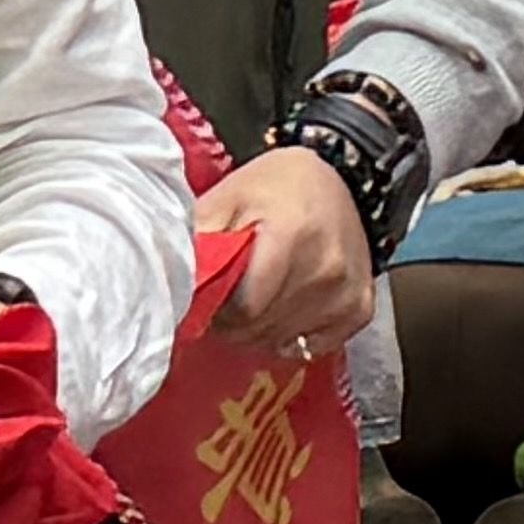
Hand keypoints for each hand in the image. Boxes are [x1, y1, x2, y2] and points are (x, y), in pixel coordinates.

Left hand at [193, 145, 376, 357]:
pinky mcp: (360, 309)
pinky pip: (314, 346)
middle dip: (236, 322)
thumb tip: (163, 277)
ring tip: (256, 300)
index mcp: (293, 237)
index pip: (245, 309)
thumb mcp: (230, 195)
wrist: (344, 176)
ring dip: (262, 330)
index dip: (219, 311)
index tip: (211, 297)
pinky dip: (294, 334)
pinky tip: (286, 309)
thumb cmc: (279, 186)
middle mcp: (328, 269)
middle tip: (230, 298)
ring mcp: (347, 293)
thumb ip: (199, 236)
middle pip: (263, 328)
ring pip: (284, 340)